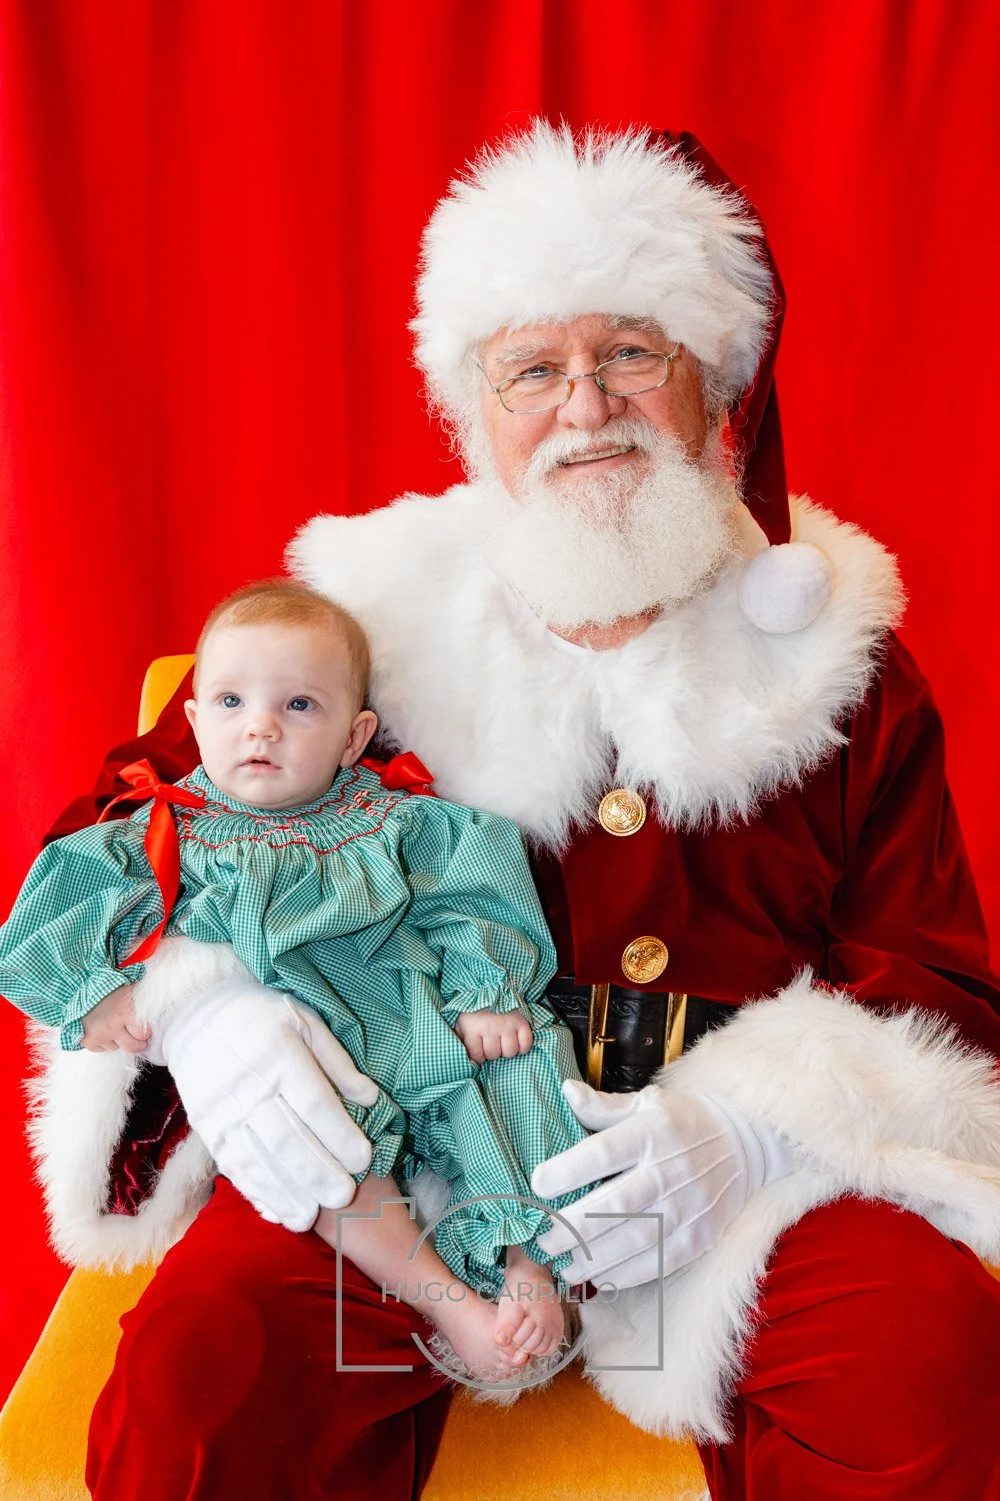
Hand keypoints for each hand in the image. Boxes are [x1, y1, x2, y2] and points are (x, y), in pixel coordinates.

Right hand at [81, 984, 150, 1053]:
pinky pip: (100, 1049)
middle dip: (135, 1042)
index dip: (144, 1031)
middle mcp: (112, 1026)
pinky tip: (101, 1029)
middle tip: (134, 1035)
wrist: (79, 986)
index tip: (142, 1027)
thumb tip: (161, 1005)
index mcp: (126, 1012)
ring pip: (115, 1048)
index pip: (143, 1034)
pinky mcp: (86, 1040)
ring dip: (116, 1040)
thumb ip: (142, 1003)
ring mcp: (98, 1034)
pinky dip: (102, 1042)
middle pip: (131, 1047)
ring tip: (112, 1025)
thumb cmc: (108, 986)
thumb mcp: (129, 989)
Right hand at [154, 979, 380, 1231]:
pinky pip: (232, 1166)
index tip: (363, 1159)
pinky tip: (277, 1211)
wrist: (195, 1016)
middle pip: (286, 1138)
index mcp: (279, 1054)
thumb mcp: (305, 1021)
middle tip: (345, 1196)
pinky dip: (255, 1192)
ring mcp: (223, 1111)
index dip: (339, 1134)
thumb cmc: (261, 1017)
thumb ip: (338, 1063)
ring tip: (310, 1218)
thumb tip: (371, 1099)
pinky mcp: (207, 1129)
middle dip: (316, 1173)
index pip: (313, 1103)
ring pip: (257, 1160)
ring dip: (285, 1193)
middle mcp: (249, 1086)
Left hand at [453, 1009, 532, 1062]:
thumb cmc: (476, 1009)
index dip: (480, 1055)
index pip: (477, 1055)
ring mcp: (507, 1025)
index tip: (481, 1048)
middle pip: (494, 1054)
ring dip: (507, 1049)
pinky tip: (517, 1041)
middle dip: (493, 1051)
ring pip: (510, 1051)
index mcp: (473, 1028)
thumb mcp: (462, 1022)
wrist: (493, 986)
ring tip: (504, 1041)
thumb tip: (466, 1058)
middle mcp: (490, 1028)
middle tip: (493, 1042)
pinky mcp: (521, 1022)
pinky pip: (526, 1044)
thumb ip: (461, 1039)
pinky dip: (523, 1046)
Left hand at [532, 1079, 794, 1287]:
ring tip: (565, 1262)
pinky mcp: (701, 1236)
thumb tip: (565, 1090)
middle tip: (543, 1238)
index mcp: (653, 1131)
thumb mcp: (647, 1102)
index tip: (537, 1184)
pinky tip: (600, 1276)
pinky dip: (626, 1273)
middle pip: (614, 1205)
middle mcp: (671, 1170)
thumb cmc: (685, 1120)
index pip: (603, 1154)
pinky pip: (659, 1262)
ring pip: (634, 1240)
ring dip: (594, 1257)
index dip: (567, 1171)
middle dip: (572, 1226)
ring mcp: (689, 1207)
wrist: (746, 1144)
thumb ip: (603, 1106)